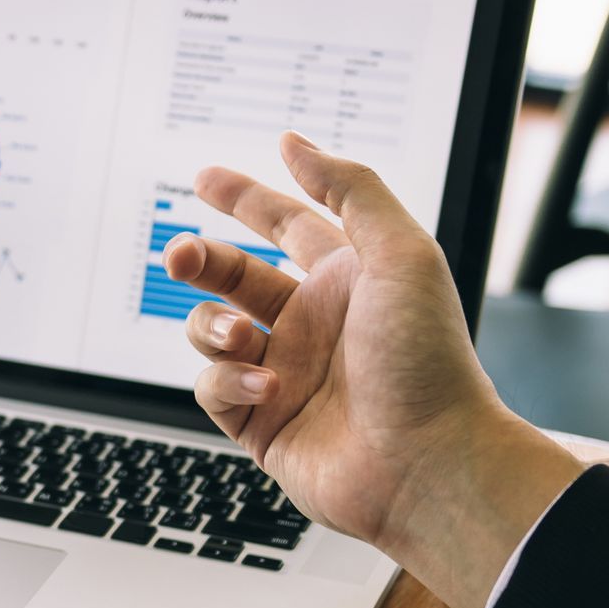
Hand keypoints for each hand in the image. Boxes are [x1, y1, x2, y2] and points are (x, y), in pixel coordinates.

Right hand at [164, 131, 581, 607]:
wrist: (428, 463)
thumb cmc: (427, 362)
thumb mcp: (402, 253)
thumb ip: (350, 190)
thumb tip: (297, 144)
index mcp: (347, 279)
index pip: (287, 225)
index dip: (247, 199)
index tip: (207, 178)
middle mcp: (312, 323)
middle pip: (233, 274)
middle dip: (200, 259)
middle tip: (180, 255)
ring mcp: (283, 373)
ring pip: (211, 330)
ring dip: (213, 326)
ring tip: (244, 340)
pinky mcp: (259, 421)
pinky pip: (213, 388)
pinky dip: (229, 382)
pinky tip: (266, 388)